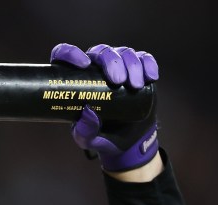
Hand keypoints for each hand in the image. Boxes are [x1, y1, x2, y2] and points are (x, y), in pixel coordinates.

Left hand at [50, 43, 158, 171]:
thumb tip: (87, 112)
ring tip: (135, 86)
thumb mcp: (88, 139)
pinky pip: (144, 58)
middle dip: (111, 62)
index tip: (83, 65)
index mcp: (77, 80)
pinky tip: (150, 77)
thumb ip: (84, 131)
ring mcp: (119, 67)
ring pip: (123, 53)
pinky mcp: (139, 69)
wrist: (130, 139)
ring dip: (131, 65)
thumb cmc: (103, 135)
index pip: (66, 56)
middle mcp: (97, 68)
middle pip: (100, 52)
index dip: (71, 54)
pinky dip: (148, 64)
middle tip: (118, 81)